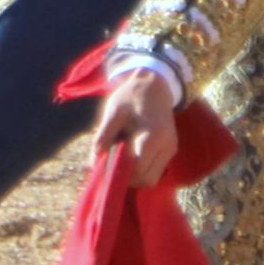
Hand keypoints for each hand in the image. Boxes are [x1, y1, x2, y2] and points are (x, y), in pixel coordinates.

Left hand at [93, 69, 186, 189]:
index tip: (104, 166)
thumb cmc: (131, 95)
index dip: (119, 173)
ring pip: (151, 179)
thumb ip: (103, 137)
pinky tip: (129, 154)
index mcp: (153, 136)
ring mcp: (170, 150)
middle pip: (146, 180)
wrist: (154, 84)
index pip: (137, 170)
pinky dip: (141, 170)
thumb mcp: (113, 112)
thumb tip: (93, 163)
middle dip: (126, 178)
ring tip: (120, 157)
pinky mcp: (170, 150)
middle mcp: (166, 146)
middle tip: (110, 163)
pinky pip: (155, 170)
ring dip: (134, 175)